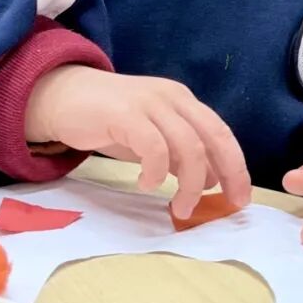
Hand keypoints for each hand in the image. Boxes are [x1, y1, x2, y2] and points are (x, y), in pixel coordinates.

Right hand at [26, 65, 250, 218]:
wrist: (62, 95)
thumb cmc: (108, 119)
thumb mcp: (151, 136)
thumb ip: (178, 154)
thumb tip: (210, 180)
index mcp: (182, 101)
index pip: (221, 132)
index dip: (236, 166)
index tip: (240, 199)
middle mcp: (171, 97)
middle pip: (213, 136)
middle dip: (228, 174)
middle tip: (225, 205)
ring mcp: (148, 103)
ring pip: (188, 145)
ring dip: (190, 183)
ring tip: (180, 208)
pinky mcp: (125, 113)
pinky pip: (153, 146)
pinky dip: (156, 171)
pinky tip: (145, 184)